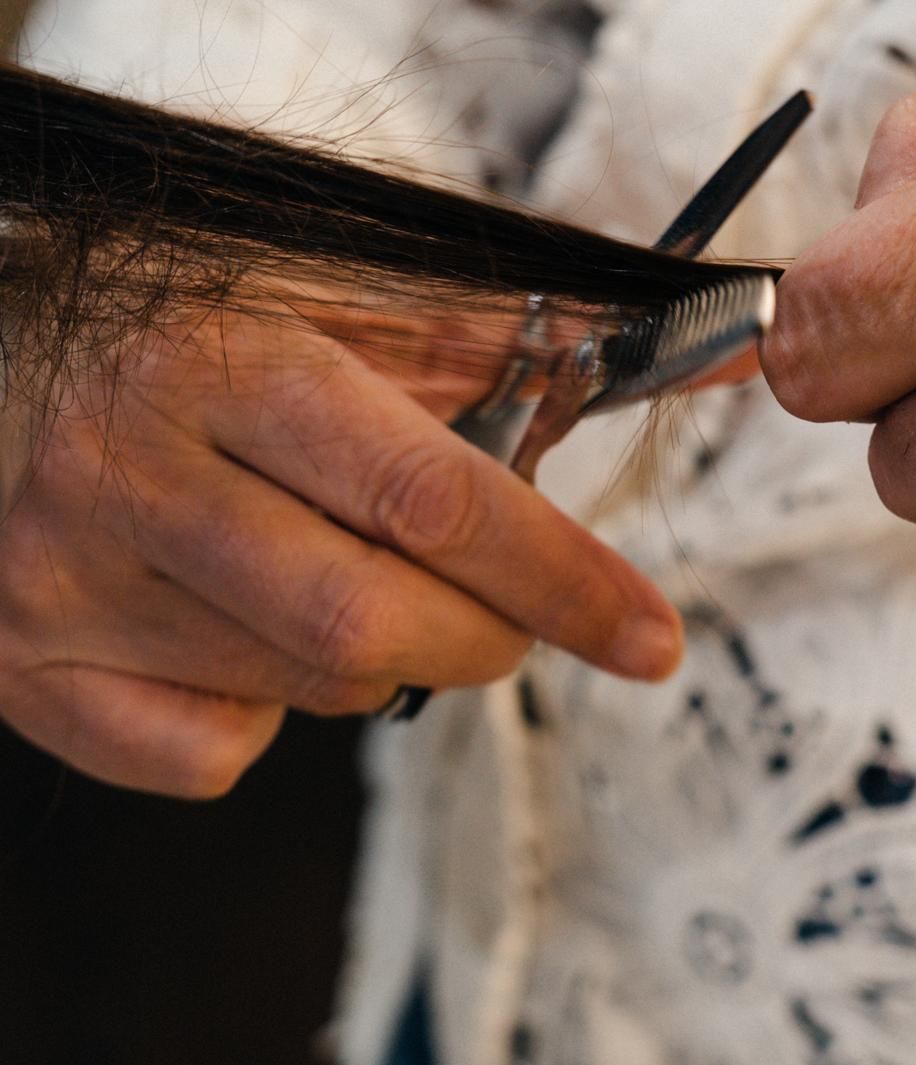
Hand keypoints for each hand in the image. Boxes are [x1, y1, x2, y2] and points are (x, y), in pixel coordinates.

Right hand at [0, 297, 682, 796]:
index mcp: (225, 365)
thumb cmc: (192, 334)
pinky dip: (273, 713)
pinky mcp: (27, 674)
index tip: (647, 634)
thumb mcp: (331, 305)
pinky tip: (246, 630)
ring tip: (351, 574)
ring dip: (386, 655)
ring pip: (308, 694)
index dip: (559, 575)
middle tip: (509, 609)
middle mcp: (132, 476)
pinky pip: (211, 758)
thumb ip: (504, 343)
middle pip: (370, 622)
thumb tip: (700, 359)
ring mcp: (64, 587)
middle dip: (488, 635)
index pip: (427, 494)